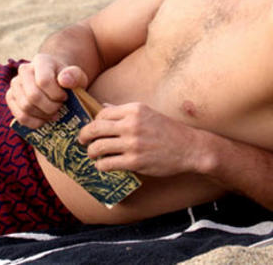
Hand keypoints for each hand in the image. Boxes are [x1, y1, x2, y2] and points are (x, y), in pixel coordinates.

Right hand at [6, 53, 88, 128]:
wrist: (55, 81)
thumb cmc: (67, 80)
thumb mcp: (77, 76)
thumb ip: (75, 76)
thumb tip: (64, 80)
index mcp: (41, 61)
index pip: (44, 81)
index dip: (56, 95)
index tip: (65, 97)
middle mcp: (24, 70)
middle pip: (33, 96)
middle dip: (50, 107)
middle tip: (60, 108)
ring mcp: (15, 84)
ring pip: (25, 107)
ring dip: (43, 115)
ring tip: (53, 113)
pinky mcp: (10, 97)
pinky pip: (19, 116)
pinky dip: (34, 123)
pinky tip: (44, 120)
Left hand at [78, 102, 204, 176]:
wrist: (190, 148)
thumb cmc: (167, 130)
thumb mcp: (146, 113)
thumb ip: (123, 111)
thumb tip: (103, 107)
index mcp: (133, 110)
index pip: (101, 114)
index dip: (93, 122)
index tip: (92, 129)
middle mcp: (131, 125)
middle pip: (94, 129)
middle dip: (83, 136)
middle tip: (81, 141)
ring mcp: (133, 144)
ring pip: (98, 147)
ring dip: (91, 152)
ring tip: (92, 154)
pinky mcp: (135, 162)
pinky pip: (108, 163)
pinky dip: (101, 166)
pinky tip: (102, 166)